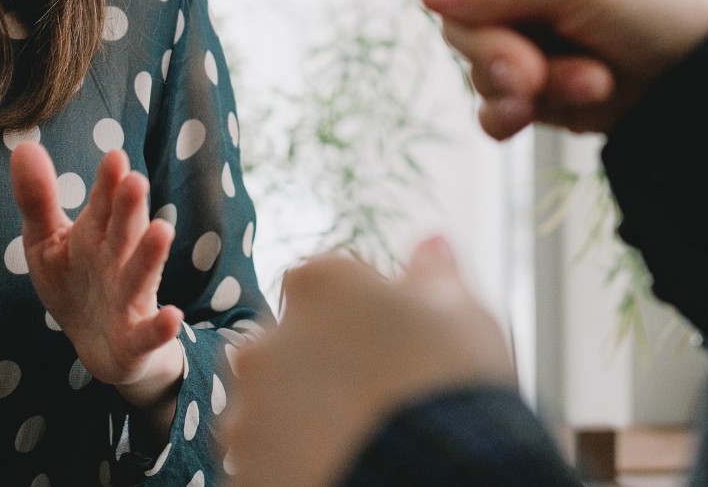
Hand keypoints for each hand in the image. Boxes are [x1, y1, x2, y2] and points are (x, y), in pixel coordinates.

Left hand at [11, 143, 185, 416]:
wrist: (100, 346)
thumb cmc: (75, 282)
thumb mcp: (47, 240)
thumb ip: (38, 198)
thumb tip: (24, 146)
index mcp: (98, 233)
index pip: (104, 203)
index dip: (108, 182)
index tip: (113, 157)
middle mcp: (118, 261)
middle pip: (124, 231)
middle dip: (130, 209)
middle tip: (134, 180)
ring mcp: (130, 298)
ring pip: (141, 275)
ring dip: (151, 255)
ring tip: (162, 230)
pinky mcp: (137, 337)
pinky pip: (149, 332)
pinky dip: (161, 327)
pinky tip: (172, 316)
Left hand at [225, 237, 513, 486]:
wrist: (433, 477)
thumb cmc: (452, 387)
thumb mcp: (462, 315)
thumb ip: (435, 274)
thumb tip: (432, 243)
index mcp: (319, 284)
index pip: (328, 282)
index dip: (364, 313)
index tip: (395, 342)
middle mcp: (267, 339)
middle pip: (289, 343)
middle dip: (321, 365)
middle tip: (375, 399)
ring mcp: (249, 411)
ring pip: (270, 407)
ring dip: (300, 418)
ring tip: (358, 443)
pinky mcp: (245, 471)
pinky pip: (265, 462)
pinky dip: (291, 464)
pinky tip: (337, 469)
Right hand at [341, 0, 707, 138]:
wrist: (703, 76)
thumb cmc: (654, 1)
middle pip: (453, 17)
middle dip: (494, 51)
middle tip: (534, 73)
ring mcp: (522, 34)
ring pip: (474, 65)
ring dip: (523, 84)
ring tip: (586, 83)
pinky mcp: (534, 86)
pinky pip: (491, 105)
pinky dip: (516, 115)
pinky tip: (547, 115)